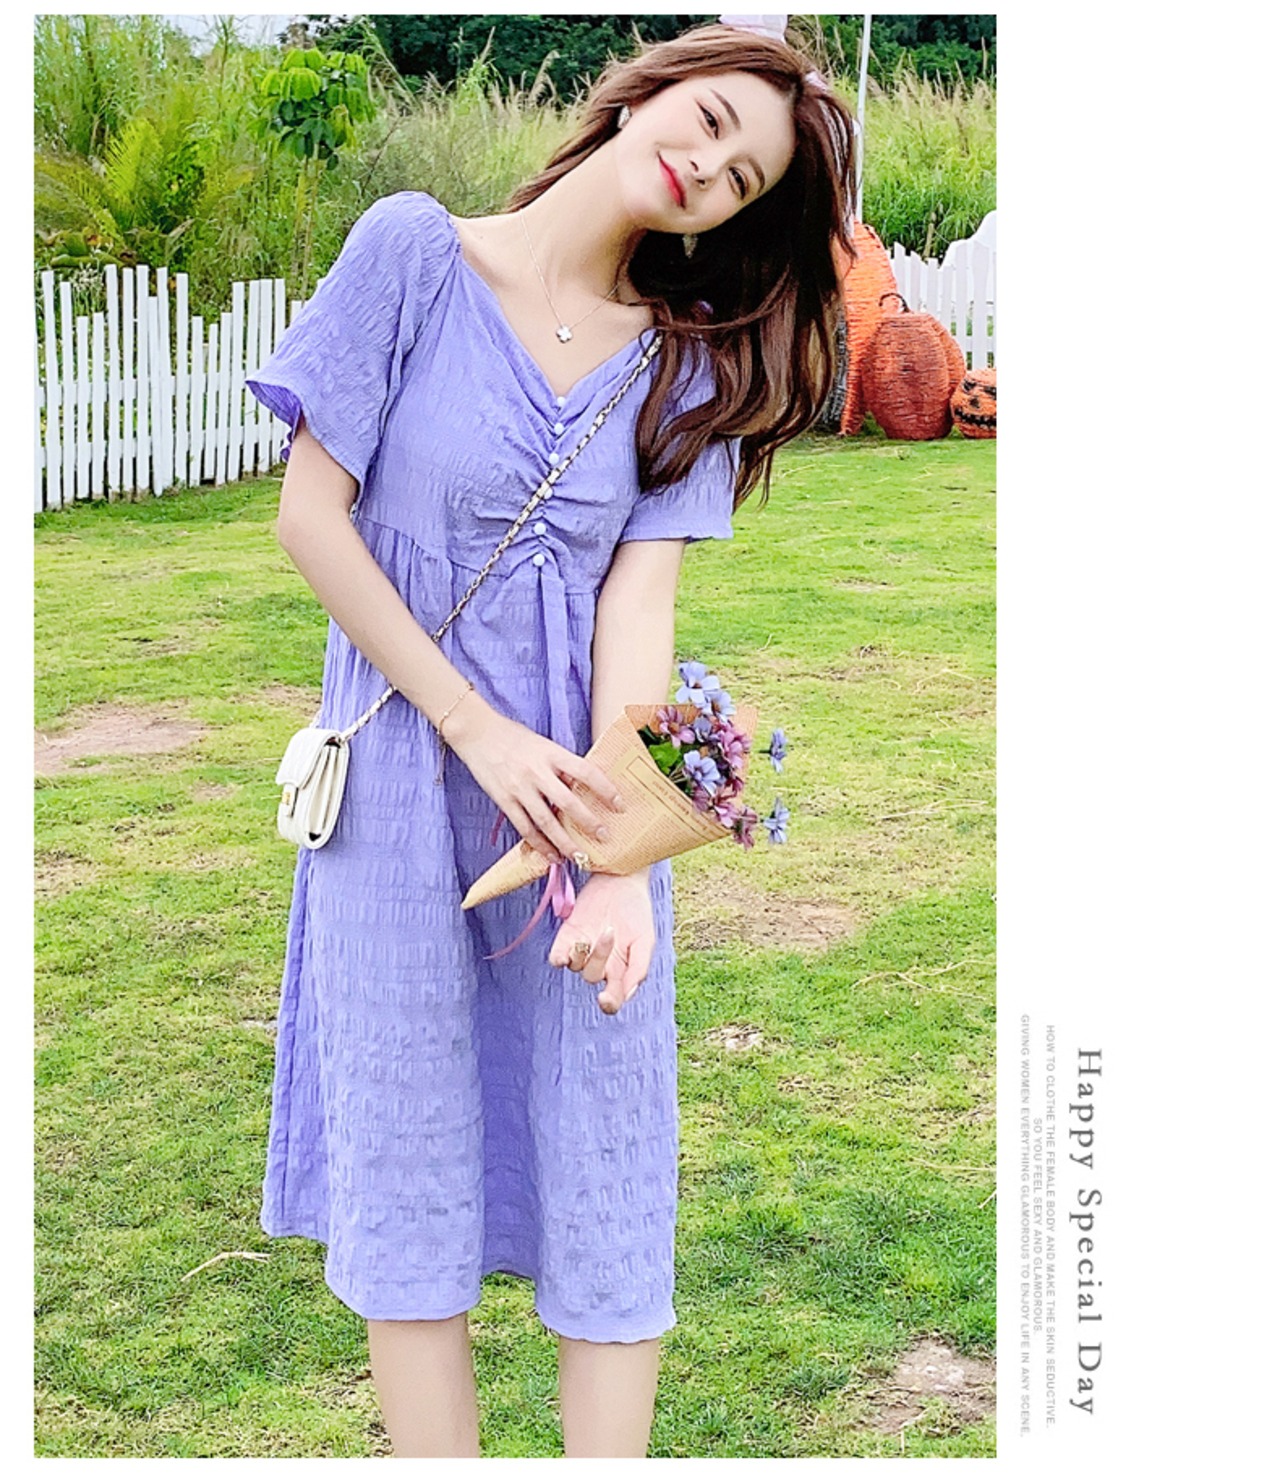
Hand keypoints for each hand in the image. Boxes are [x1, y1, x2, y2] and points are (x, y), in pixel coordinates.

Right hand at [440, 688, 624, 864]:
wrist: (477, 733)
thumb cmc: (514, 737)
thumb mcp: (543, 745)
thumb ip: (561, 766)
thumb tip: (582, 788)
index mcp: (552, 754)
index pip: (586, 772)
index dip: (605, 789)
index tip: (620, 805)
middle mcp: (537, 772)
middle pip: (568, 802)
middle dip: (588, 822)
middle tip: (605, 837)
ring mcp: (519, 788)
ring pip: (546, 822)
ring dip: (564, 842)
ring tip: (579, 857)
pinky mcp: (504, 800)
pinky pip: (525, 827)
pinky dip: (539, 844)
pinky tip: (551, 855)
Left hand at [548, 870, 654, 1014]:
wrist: (621, 880)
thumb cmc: (637, 911)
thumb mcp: (646, 939)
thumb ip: (639, 968)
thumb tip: (627, 994)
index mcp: (620, 969)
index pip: (612, 998)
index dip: (608, 1004)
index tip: (605, 999)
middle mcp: (600, 963)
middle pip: (592, 977)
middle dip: (600, 959)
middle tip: (610, 933)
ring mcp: (582, 950)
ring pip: (575, 967)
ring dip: (583, 955)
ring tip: (598, 931)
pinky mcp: (567, 936)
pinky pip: (557, 957)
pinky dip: (559, 957)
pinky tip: (566, 951)